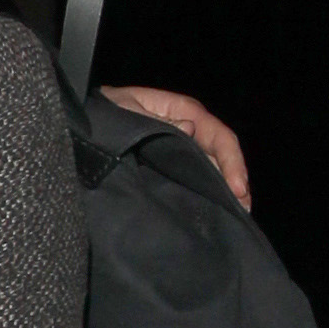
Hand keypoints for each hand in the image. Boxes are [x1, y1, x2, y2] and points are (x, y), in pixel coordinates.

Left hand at [98, 84, 250, 209]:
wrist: (85, 123)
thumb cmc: (107, 111)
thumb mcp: (128, 110)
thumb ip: (157, 120)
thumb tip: (190, 130)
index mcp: (183, 112)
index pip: (218, 136)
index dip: (231, 161)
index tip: (237, 188)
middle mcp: (188, 131)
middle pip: (220, 158)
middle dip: (234, 184)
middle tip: (243, 212)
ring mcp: (180, 151)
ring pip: (210, 172)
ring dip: (223, 193)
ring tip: (235, 217)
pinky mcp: (168, 169)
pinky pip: (192, 181)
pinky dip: (204, 197)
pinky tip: (211, 213)